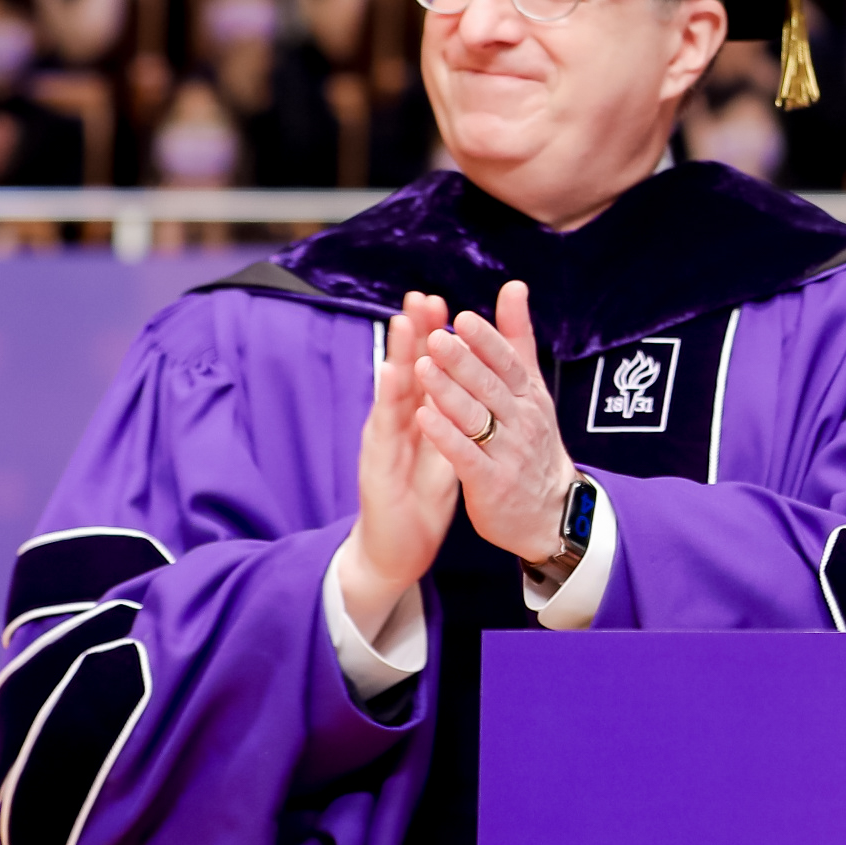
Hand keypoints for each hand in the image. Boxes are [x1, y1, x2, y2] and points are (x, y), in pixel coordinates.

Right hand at [344, 293, 460, 633]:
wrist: (398, 548)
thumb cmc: (420, 496)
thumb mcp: (444, 447)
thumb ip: (451, 412)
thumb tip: (467, 378)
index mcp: (416, 418)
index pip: (424, 369)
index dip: (430, 336)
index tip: (440, 300)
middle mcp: (396, 424)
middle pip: (404, 371)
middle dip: (413, 333)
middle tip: (420, 296)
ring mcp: (383, 444)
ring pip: (390, 393)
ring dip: (396, 357)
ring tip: (404, 323)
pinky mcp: (378, 468)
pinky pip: (385, 432)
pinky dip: (390, 403)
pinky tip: (394, 378)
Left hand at [413, 280, 576, 563]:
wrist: (551, 511)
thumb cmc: (533, 442)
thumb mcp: (532, 389)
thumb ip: (518, 339)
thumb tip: (513, 286)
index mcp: (529, 396)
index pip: (509, 363)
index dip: (488, 342)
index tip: (464, 318)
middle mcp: (521, 420)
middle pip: (490, 386)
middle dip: (463, 361)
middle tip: (436, 337)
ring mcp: (508, 453)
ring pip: (475, 418)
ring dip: (449, 393)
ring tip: (422, 369)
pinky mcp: (492, 483)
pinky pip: (467, 456)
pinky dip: (446, 437)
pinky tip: (424, 419)